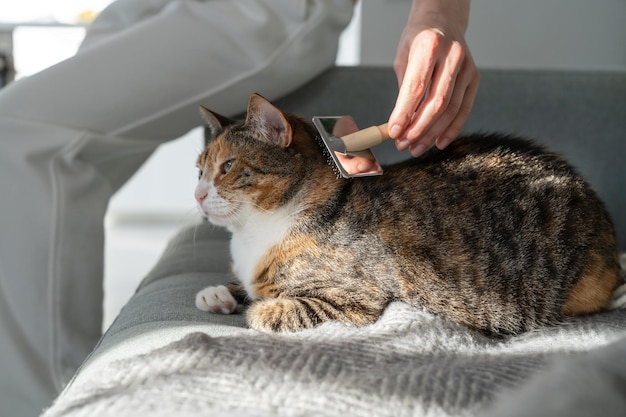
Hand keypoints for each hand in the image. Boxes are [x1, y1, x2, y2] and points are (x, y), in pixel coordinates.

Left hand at [388, 0, 478, 156]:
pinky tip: (438, 142)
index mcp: (429, 45)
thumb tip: (400, 124)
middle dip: (418, 129)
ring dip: (432, 133)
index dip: (404, 113)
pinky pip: (464, 108)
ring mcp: (467, 66)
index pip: (416, 86)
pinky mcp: (474, 77)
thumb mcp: (403, 57)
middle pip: (436, 102)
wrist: (443, 20)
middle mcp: (452, 55)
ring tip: (416, 148)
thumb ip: (404, 89)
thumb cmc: (419, 38)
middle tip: (403, 145)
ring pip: (451, 109)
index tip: (394, 132)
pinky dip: (451, 129)